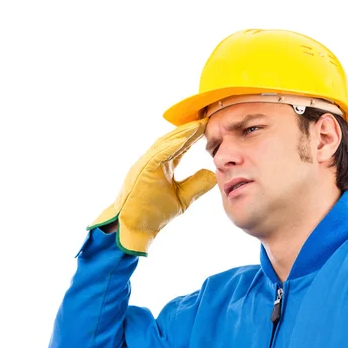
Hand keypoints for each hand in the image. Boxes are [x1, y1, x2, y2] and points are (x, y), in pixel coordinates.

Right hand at [88, 118, 215, 255]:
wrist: (134, 228)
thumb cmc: (153, 214)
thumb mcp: (182, 198)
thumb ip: (196, 185)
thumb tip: (212, 173)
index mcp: (162, 166)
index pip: (180, 148)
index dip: (192, 137)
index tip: (207, 128)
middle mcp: (153, 161)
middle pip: (172, 141)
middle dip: (188, 130)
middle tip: (205, 120)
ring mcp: (145, 164)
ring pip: (165, 143)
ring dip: (181, 133)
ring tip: (197, 125)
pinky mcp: (142, 170)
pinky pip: (157, 154)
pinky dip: (170, 145)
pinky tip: (184, 138)